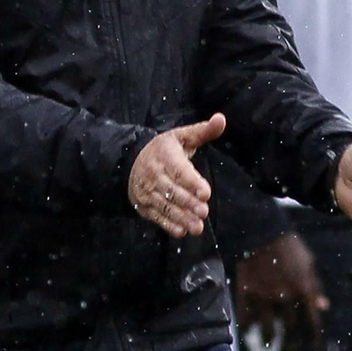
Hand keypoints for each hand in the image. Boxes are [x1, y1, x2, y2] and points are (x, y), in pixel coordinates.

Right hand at [128, 113, 225, 237]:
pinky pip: (156, 217)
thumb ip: (203, 131)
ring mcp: (147, 191)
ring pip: (165, 206)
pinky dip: (169, 225)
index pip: (179, 171)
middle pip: (172, 191)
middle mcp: (154, 174)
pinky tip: (182, 232)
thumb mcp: (181, 136)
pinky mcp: (144, 205)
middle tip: (204, 212)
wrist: (130, 162)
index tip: (206, 192)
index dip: (192, 182)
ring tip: (197, 227)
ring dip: (181, 218)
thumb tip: (221, 119)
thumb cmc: (163, 150)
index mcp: (165, 155)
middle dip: (188, 203)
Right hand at [235, 233, 328, 345]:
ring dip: (269, 340)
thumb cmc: (289, 247)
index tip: (311, 346)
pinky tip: (249, 331)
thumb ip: (315, 287)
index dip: (312, 338)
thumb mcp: (308, 264)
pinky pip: (245, 318)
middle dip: (291, 342)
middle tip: (290, 347)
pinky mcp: (245, 293)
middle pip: (290, 330)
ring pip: (267, 329)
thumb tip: (324, 307)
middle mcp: (285, 297)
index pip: (311, 323)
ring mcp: (264, 296)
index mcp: (304, 290)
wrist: (261, 231)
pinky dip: (247, 327)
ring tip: (268, 344)